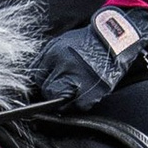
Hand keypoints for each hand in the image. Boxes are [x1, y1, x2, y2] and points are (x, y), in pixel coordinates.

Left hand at [30, 13, 147, 111]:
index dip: (43, 81)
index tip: (49, 81)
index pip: (39, 78)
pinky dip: (79, 103)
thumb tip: (34, 78)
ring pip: (62, 102)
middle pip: (48, 91)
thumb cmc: (86, 42)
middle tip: (60, 84)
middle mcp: (67, 68)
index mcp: (57, 55)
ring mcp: (81, 81)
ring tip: (72, 89)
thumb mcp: (60, 42)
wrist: (113, 41)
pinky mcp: (94, 92)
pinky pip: (79, 106)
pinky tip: (82, 92)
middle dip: (51, 90)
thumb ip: (44, 59)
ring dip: (64, 99)